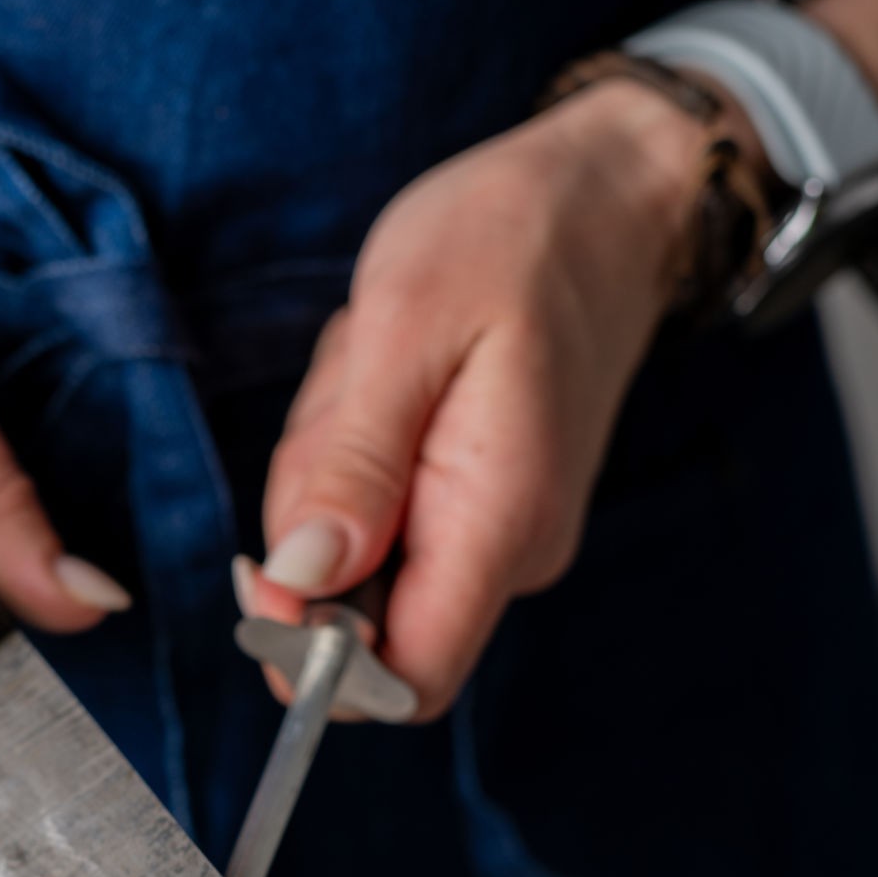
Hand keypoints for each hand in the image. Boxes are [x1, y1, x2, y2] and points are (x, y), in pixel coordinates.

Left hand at [236, 80, 710, 718]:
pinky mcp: (481, 506)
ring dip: (331, 470)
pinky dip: (357, 456)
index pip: (406, 682)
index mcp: (498, 522)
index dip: (315, 660)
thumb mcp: (405, 327)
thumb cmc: (511, 237)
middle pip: (357, 618)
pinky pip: (380, 516)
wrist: (609, 194)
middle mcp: (509, 552)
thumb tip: (299, 583)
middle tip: (346, 396)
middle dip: (310, 526)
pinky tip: (389, 380)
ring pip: (357, 561)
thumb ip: (351, 464)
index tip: (268, 572)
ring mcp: (497, 532)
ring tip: (377, 369)